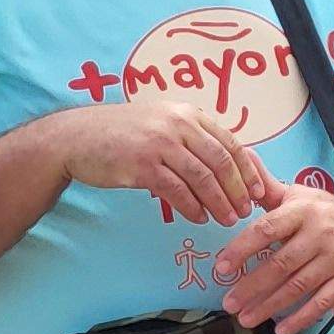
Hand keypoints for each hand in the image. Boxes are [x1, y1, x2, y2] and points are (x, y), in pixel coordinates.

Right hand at [57, 98, 268, 223]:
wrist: (75, 137)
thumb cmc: (121, 134)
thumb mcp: (160, 122)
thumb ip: (191, 136)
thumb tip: (225, 163)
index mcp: (187, 114)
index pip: (230, 142)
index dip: (248, 170)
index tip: (259, 191)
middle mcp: (177, 125)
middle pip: (221, 161)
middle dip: (238, 190)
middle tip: (246, 211)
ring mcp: (159, 144)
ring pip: (202, 178)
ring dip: (219, 202)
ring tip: (227, 219)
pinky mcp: (141, 165)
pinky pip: (176, 191)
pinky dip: (191, 207)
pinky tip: (198, 218)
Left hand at [212, 174, 333, 333]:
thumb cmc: (324, 211)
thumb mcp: (298, 194)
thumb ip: (265, 186)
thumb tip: (241, 158)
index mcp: (303, 211)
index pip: (267, 229)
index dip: (242, 249)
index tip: (221, 267)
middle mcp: (321, 234)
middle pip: (282, 264)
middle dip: (252, 286)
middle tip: (228, 303)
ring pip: (300, 286)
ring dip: (270, 306)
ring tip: (246, 318)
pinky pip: (324, 302)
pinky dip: (302, 318)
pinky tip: (281, 329)